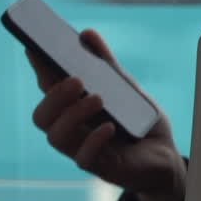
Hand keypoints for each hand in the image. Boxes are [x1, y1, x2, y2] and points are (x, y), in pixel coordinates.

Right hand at [28, 29, 185, 200]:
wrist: (166, 155)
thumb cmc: (139, 121)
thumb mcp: (126, 88)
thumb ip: (106, 64)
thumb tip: (86, 33)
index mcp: (73, 106)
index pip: (47, 86)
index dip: (38, 67)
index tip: (34, 46)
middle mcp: (72, 129)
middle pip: (42, 116)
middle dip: (54, 96)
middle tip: (76, 80)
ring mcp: (82, 149)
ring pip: (56, 137)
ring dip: (73, 115)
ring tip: (98, 98)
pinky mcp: (100, 167)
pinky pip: (84, 159)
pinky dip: (95, 140)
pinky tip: (110, 127)